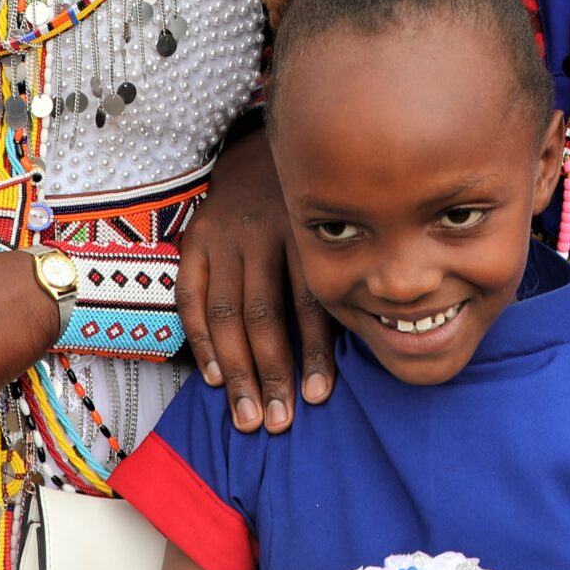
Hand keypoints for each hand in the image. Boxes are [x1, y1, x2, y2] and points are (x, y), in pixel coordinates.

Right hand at [175, 126, 335, 432]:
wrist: (257, 147)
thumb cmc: (312, 205)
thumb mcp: (338, 226)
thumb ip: (346, 274)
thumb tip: (377, 338)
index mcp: (305, 232)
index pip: (310, 303)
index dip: (314, 353)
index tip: (318, 397)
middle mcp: (262, 233)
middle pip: (264, 315)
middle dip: (271, 373)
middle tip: (276, 423)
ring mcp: (224, 237)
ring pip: (226, 313)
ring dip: (237, 370)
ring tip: (246, 415)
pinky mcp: (195, 240)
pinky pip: (192, 298)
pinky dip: (202, 340)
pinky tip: (215, 377)